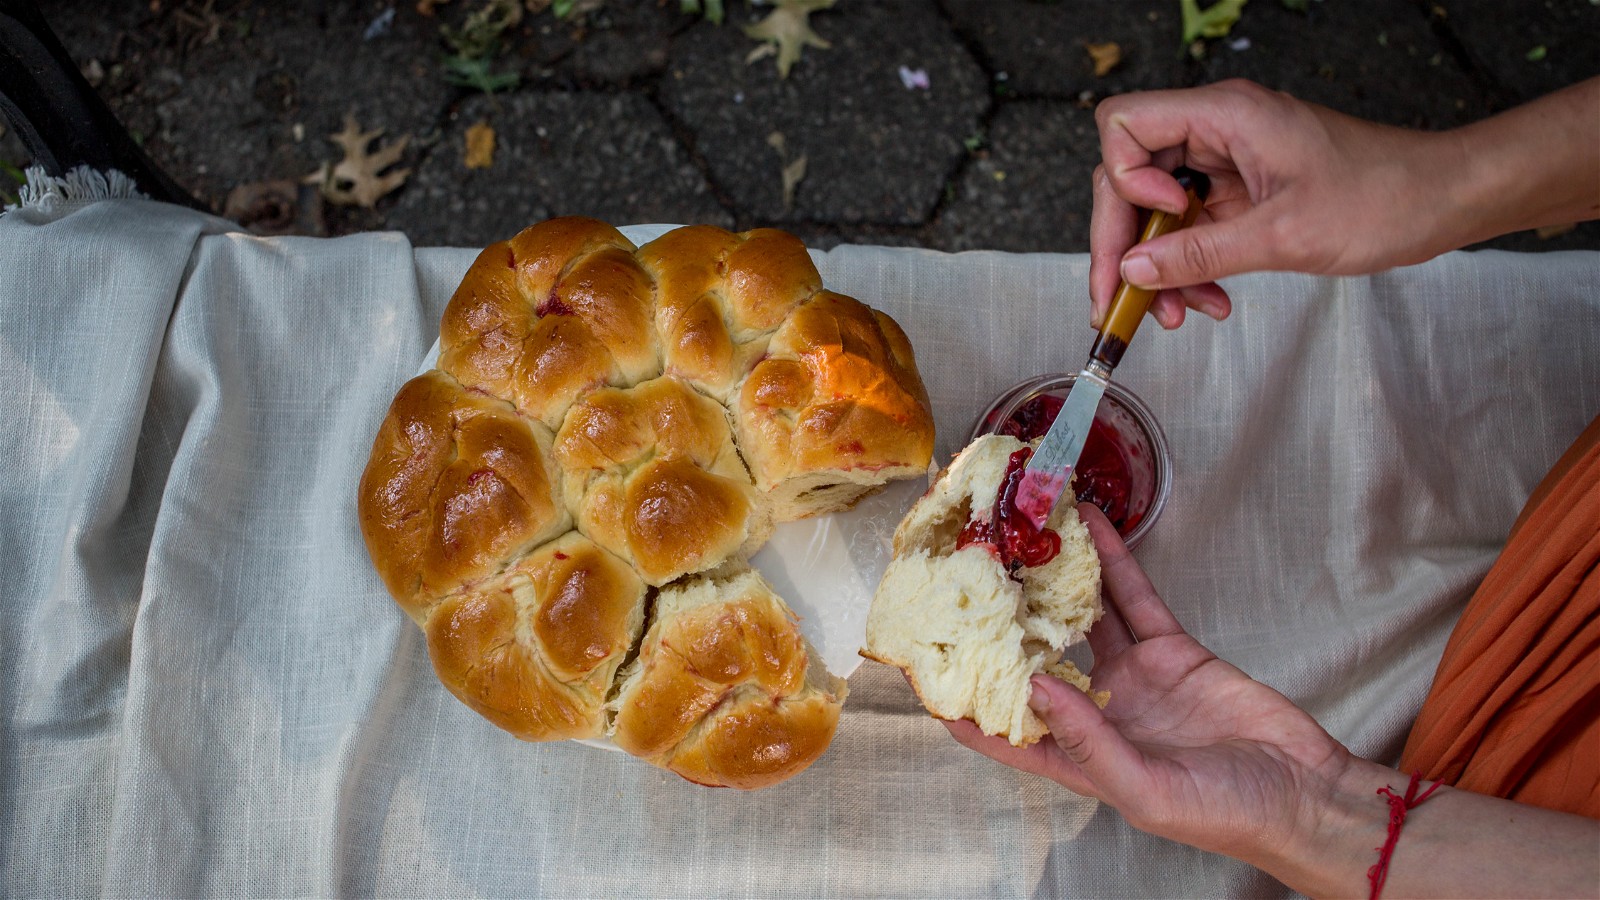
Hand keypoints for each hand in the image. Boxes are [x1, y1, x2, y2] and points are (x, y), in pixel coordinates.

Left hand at [945, 503, 1355, 863]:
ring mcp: (1131, 677)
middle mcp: (1095, 714)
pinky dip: (1112, 562)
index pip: (1003, 735)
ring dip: (1051, 581)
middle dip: (999, 627)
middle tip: (965, 580)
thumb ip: (1089, 742)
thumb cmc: (1225, 814)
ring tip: (1019, 536)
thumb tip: (1035, 688)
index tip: (925, 670)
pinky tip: (1089, 528)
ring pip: (1079, 618)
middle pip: (1033, 662)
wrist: (1304, 792)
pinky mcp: (1170, 649)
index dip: (962, 709)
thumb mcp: (1147, 791)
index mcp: (1078, 759)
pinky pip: (1132, 598)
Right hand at [1089, 77, 1599, 330]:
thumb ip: (1199, 254)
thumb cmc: (1382, 198)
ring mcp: (1226, 162)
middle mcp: (1217, 131)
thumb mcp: (1283, 235)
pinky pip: (1191, 229)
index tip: (1158, 224)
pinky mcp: (1240, 192)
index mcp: (1225, 114)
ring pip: (1156, 212)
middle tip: (1119, 302)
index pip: (1125, 124)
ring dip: (1157, 267)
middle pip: (1129, 178)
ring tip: (1177, 315)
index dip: (1125, 180)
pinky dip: (1191, 268)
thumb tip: (1132, 271)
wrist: (1442, 201)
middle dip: (1122, 243)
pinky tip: (1211, 301)